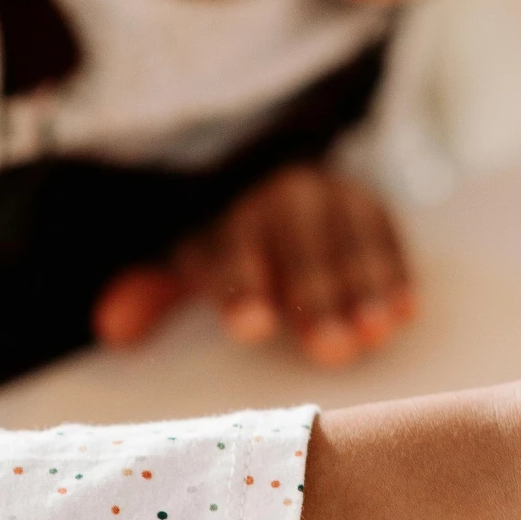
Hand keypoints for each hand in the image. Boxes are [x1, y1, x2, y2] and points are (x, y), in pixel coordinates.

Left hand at [93, 163, 417, 367]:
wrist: (269, 169)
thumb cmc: (221, 242)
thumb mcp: (179, 259)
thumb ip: (150, 294)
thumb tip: (112, 328)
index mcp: (222, 212)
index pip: (229, 245)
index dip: (240, 284)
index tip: (252, 326)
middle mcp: (276, 195)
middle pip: (298, 245)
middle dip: (316, 296)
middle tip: (331, 350)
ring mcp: (327, 193)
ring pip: (348, 237)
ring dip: (366, 286)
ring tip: (376, 336)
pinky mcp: (368, 202)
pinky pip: (387, 232)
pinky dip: (398, 270)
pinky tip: (407, 312)